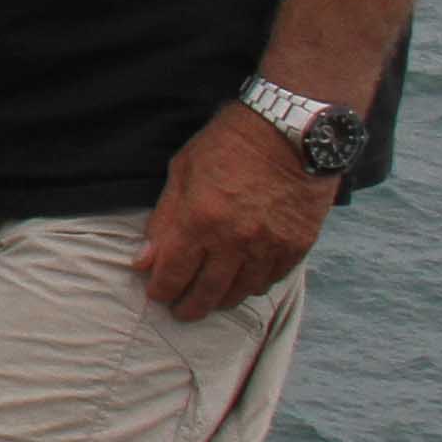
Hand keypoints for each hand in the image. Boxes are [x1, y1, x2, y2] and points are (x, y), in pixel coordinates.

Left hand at [136, 101, 333, 320]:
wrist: (292, 130)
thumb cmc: (230, 143)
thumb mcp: (183, 171)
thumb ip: (164, 219)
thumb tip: (144, 259)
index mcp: (200, 221)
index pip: (173, 274)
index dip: (161, 290)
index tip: (157, 293)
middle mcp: (235, 241)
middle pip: (206, 293)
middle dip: (188, 308)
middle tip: (181, 311)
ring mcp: (269, 246)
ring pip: (240, 292)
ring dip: (221, 300)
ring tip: (210, 300)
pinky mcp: (297, 246)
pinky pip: (271, 280)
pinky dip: (254, 286)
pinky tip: (244, 283)